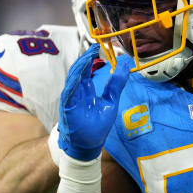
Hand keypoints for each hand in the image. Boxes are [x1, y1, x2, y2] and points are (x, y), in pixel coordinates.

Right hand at [57, 44, 129, 160]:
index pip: (86, 69)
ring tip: (88, 56)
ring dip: (80, 67)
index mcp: (86, 89)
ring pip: (73, 79)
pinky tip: (79, 76)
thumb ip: (116, 84)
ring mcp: (71, 99)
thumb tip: (125, 65)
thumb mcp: (111, 101)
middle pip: (79, 71)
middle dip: (86, 58)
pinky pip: (68, 93)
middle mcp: (77, 92)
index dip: (91, 58)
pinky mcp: (67, 108)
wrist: (89, 145)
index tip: (98, 47)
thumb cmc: (97, 125)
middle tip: (94, 47)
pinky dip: (73, 84)